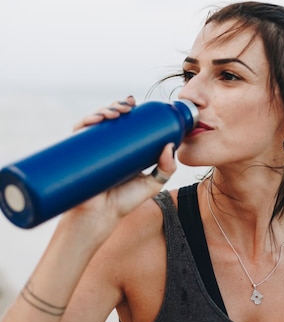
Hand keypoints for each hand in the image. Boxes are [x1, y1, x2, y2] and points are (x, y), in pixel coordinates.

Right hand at [68, 96, 176, 233]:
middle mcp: (103, 145)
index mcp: (120, 147)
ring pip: (94, 121)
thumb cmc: (125, 202)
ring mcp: (89, 149)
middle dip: (117, 106)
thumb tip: (170, 146)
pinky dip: (85, 121)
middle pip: (108, 117)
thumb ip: (166, 168)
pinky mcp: (76, 155)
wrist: (100, 217)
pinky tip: (95, 119)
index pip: (123, 121)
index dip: (127, 109)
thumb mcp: (152, 183)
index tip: (135, 104)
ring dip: (103, 110)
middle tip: (127, 108)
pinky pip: (78, 132)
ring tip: (115, 113)